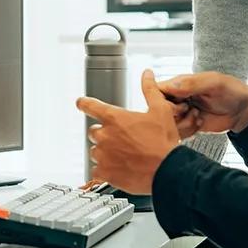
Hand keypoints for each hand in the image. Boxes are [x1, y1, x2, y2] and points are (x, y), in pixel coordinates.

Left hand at [75, 69, 179, 194]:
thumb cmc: (163, 143)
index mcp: (115, 118)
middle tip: (123, 139)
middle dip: (105, 134)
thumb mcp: (160, 110)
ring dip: (105, 152)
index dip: (84, 103)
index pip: (89, 105)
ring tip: (124, 155)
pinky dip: (104, 169)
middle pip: (93, 131)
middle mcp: (104, 136)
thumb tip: (147, 75)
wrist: (167, 171)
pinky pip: (96, 170)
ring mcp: (103, 155)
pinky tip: (119, 169)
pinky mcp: (104, 173)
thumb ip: (150, 90)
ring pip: (95, 151)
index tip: (80, 103)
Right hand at [157, 71, 247, 134]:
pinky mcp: (188, 126)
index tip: (180, 103)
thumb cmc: (232, 91)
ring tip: (198, 117)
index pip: (157, 90)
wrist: (244, 112)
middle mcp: (178, 98)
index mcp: (180, 84)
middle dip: (173, 113)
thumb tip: (170, 85)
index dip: (162, 100)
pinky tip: (200, 124)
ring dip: (182, 123)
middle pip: (159, 109)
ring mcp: (182, 113)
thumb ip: (192, 84)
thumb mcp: (214, 83)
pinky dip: (187, 131)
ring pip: (167, 123)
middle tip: (190, 110)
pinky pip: (177, 133)